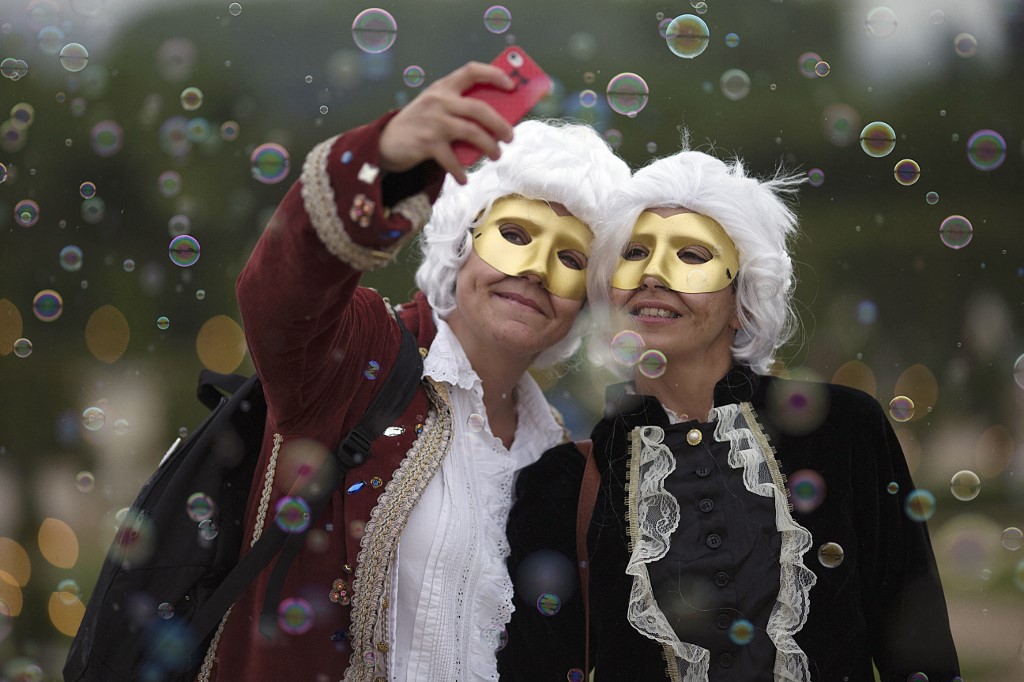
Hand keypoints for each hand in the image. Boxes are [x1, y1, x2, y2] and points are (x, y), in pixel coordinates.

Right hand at [378, 62, 515, 183]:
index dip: (494, 75)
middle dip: (500, 124)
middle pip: (480, 109)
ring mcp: (433, 121)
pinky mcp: (426, 143)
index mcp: (443, 87)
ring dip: (489, 147)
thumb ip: (458, 109)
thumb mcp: (435, 108)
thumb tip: (495, 123)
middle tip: (510, 137)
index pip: (472, 71)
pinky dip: (461, 172)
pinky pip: (453, 160)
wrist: (383, 142)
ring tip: (496, 155)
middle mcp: (439, 100)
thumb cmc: (418, 125)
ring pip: (472, 133)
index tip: (512, 85)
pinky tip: (464, 179)